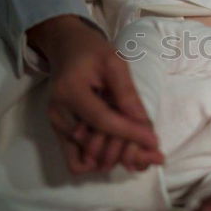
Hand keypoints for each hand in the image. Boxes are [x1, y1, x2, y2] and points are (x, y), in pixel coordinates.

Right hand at [27, 15, 163, 173]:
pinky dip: (100, 159)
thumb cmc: (92, 52)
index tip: (154, 140)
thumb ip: (126, 92)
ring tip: (139, 148)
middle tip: (151, 151)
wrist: (67, 49)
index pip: (101, 120)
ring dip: (114, 158)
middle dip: (124, 152)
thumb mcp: (114, 62)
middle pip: (93, 146)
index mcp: (69, 90)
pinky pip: (76, 160)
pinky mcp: (59, 133)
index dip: (129, 133)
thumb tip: (142, 121)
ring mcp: (56, 126)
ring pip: (86, 160)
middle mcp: (58, 113)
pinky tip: (121, 149)